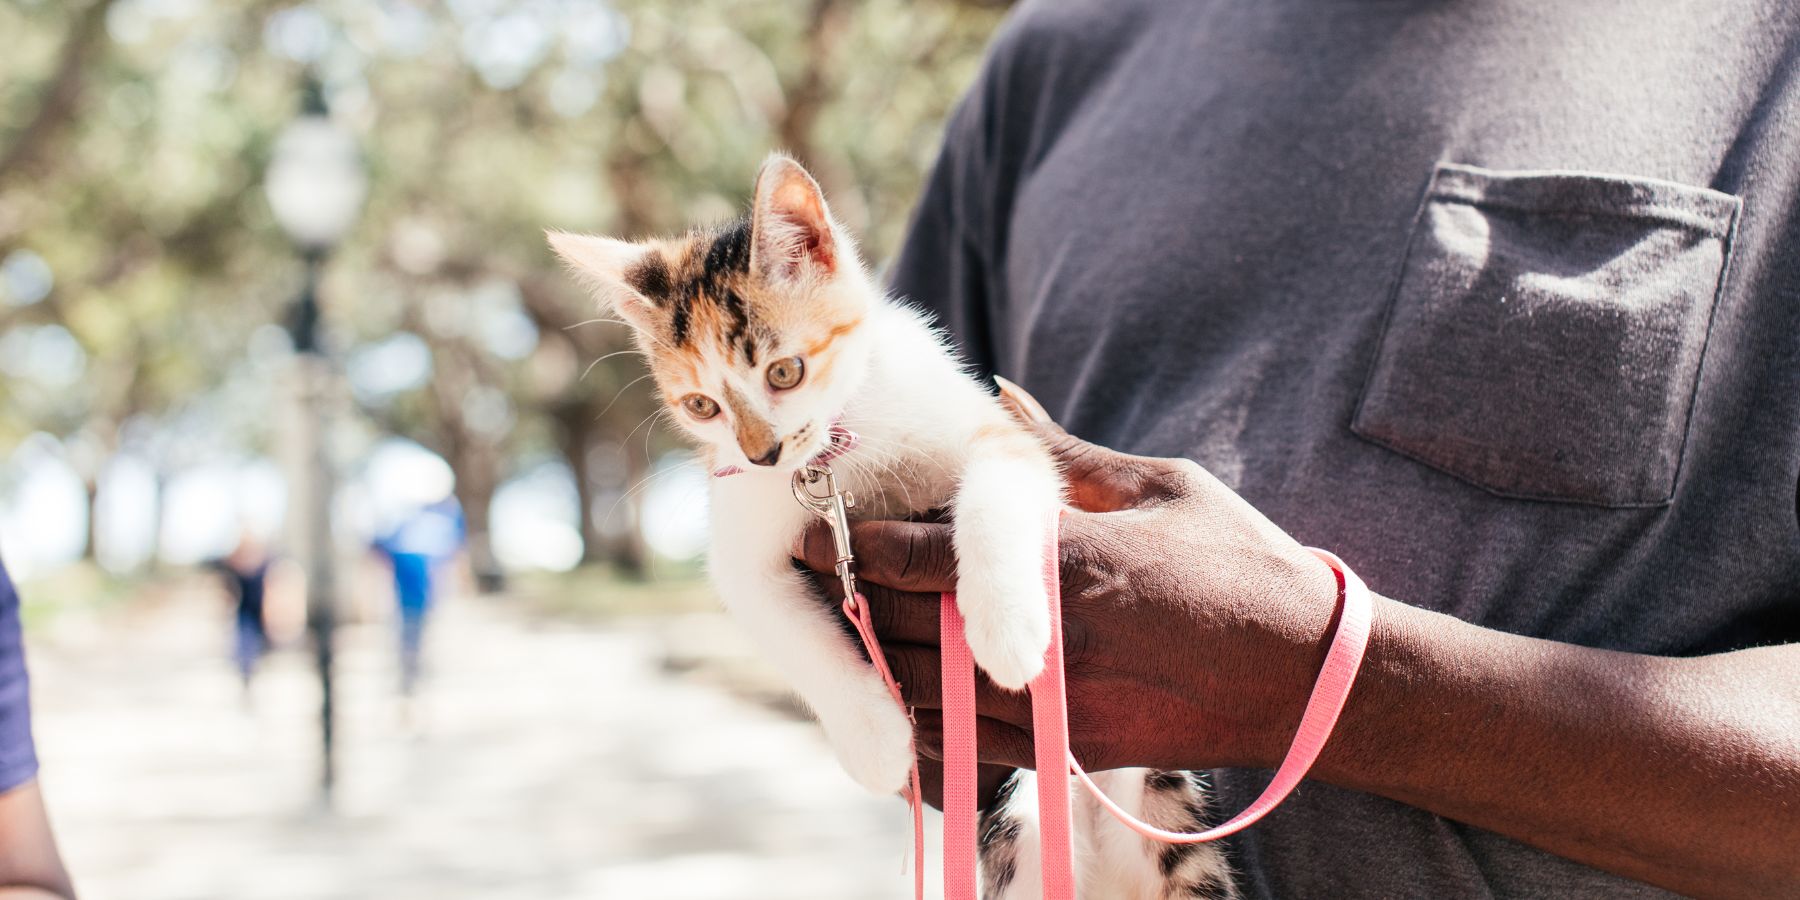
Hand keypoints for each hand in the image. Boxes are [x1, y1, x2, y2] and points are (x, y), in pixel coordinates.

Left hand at [794, 378, 1340, 773]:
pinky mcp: (1067, 751)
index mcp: (1065, 563)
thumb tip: (1000, 400)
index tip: (809, 519)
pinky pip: (960, 751)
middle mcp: (1045, 641)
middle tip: (806, 568)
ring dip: (871, 662)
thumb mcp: (1156, 486)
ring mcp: (1053, 707)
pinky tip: (896, 693)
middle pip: (902, 626)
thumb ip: (1062, 455)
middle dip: (845, 597)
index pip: (921, 557)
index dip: (852, 542)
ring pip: (919, 694)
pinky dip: (915, 725)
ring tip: (842, 626)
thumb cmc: (1242, 562)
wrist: (1309, 678)